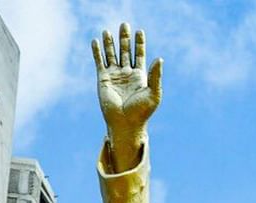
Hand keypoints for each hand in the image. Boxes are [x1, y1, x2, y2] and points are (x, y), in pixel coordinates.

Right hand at [92, 24, 161, 170]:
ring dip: (110, 43)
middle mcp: (127, 74)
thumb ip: (156, 76)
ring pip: (111, 54)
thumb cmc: (142, 113)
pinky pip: (99, 62)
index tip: (139, 31)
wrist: (126, 124)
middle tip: (124, 24)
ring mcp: (114, 76)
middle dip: (124, 38)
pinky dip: (97, 52)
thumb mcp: (153, 94)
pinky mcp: (103, 79)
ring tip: (108, 30)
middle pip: (125, 51)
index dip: (139, 43)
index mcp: (140, 76)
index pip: (139, 55)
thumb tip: (160, 58)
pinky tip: (96, 41)